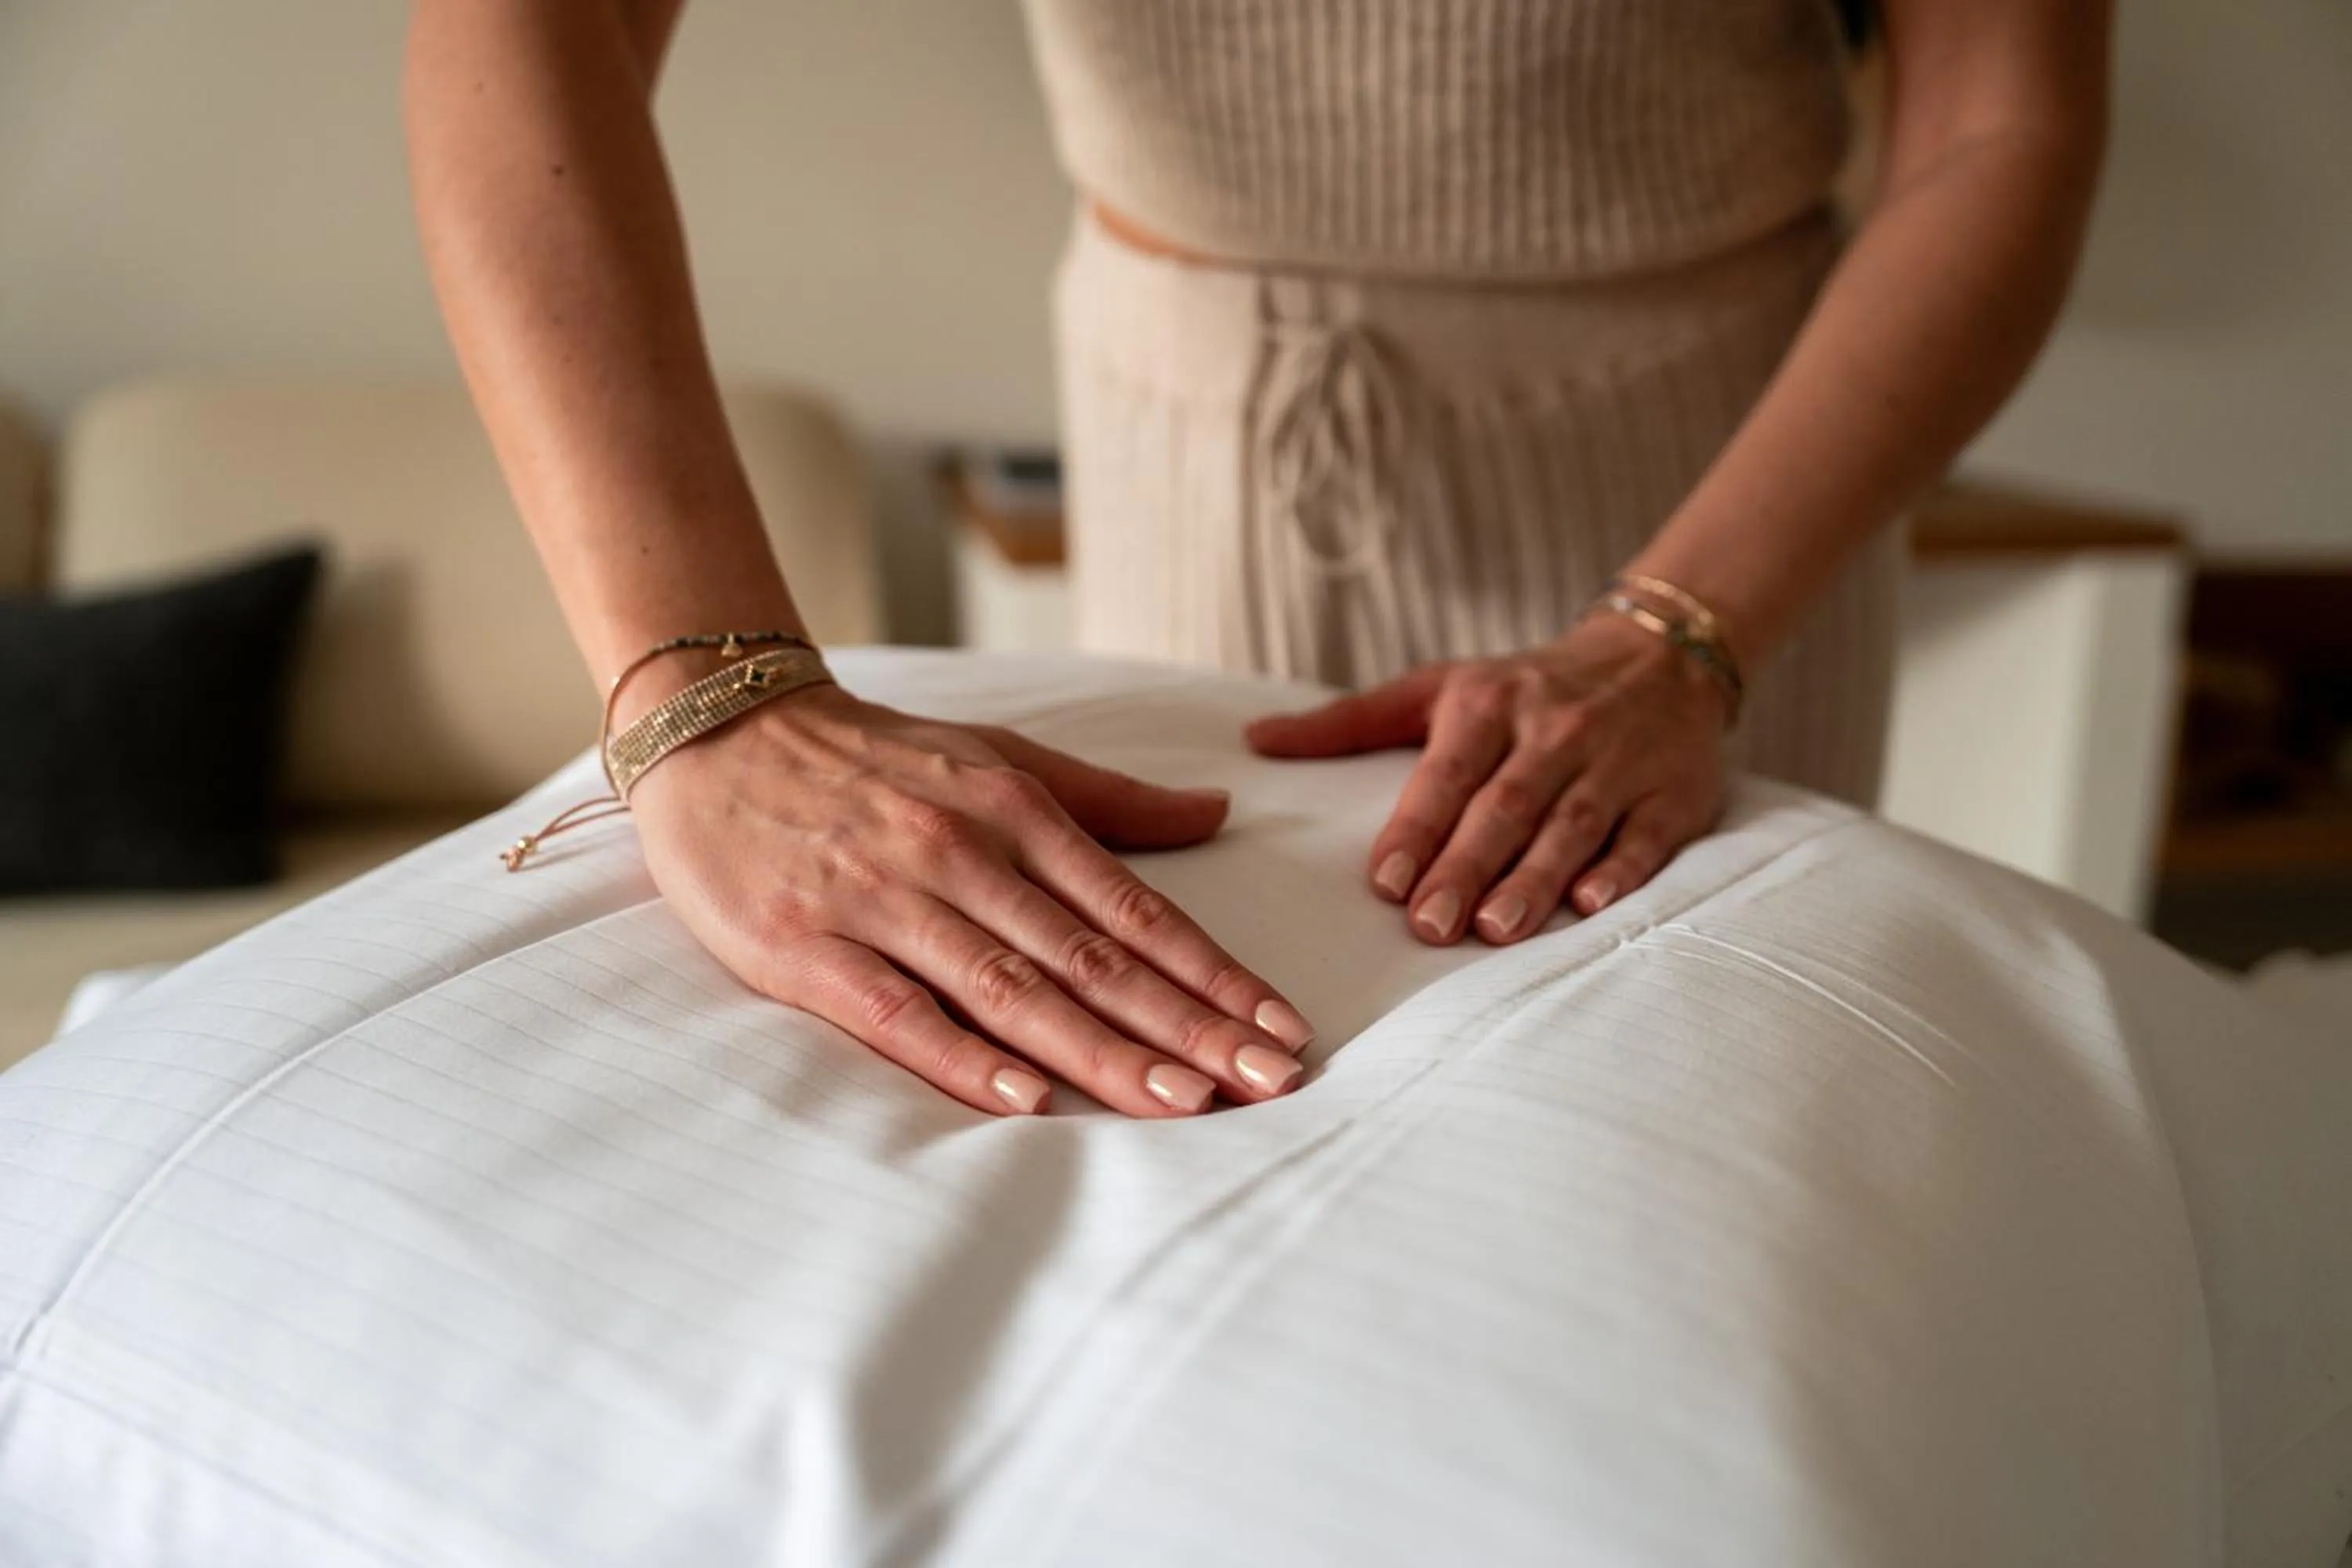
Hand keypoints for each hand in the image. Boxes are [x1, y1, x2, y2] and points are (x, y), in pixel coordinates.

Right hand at [627, 682, 1315, 1117]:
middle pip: (1092, 959)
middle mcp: (962, 858)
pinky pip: (897, 1014)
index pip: (1135, 909)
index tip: (1282, 1028)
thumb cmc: (872, 759)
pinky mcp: (806, 950)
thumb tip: (1219, 808)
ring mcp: (884, 905)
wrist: (719, 734)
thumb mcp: (997, 757)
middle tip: (1267, 1082)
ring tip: (1184, 1101)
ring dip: (1103, 1051)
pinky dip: (962, 1059)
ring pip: (1012, 992)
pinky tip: (1027, 1102)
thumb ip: (1108, 799)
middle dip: (1188, 1027)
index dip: (1214, 974)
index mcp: (1015, 814)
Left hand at [1246, 612, 1728, 944]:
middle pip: (1505, 807)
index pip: (1447, 774)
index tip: (1387, 882)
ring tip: (1497, 929)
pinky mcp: (1671, 793)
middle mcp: (1553, 730)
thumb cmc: (1523, 687)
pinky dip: (1620, 868)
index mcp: (1487, 705)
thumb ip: (1347, 723)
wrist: (1657, 657)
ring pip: (1571, 825)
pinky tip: (1589, 903)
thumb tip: (1256, 739)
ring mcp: (1616, 762)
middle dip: (1467, 868)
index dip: (1418, 828)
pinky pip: (1644, 834)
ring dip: (1535, 879)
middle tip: (1431, 927)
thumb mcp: (1435, 688)